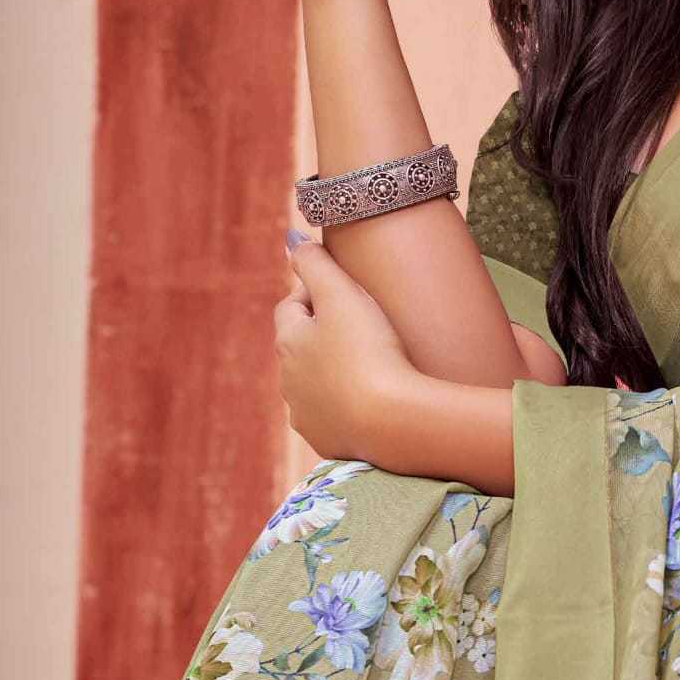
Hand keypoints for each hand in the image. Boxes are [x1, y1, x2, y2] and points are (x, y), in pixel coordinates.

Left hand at [274, 234, 417, 461]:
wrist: (391, 423)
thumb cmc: (369, 352)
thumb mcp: (343, 295)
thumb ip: (315, 263)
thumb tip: (291, 238)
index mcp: (288, 342)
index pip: (291, 307)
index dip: (315, 293)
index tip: (346, 290)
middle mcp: (289, 381)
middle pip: (300, 347)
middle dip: (322, 334)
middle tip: (360, 324)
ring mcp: (307, 415)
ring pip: (314, 384)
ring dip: (332, 371)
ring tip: (369, 364)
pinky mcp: (329, 441)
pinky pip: (333, 416)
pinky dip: (346, 405)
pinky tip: (370, 402)